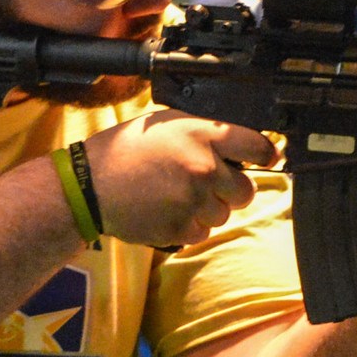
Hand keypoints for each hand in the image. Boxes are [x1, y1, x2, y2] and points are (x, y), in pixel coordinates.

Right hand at [79, 109, 273, 246]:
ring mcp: (194, 201)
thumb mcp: (167, 124)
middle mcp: (203, 167)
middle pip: (247, 190)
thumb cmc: (125, 150)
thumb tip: (237, 143)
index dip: (266, 154)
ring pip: (224, 214)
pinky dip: (190, 226)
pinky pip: (203, 232)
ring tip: (178, 196)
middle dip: (232, 189)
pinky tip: (168, 210)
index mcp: (202, 135)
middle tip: (208, 183)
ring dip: (208, 209)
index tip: (267, 158)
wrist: (90, 185)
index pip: (258, 146)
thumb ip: (204, 132)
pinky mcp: (182, 228)